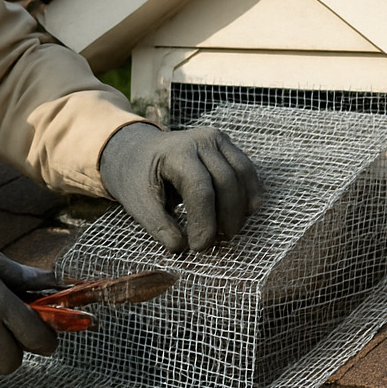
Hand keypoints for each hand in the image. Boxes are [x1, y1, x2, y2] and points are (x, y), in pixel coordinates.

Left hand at [99, 122, 261, 252]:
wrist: (138, 150)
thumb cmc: (137, 179)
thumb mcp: (138, 204)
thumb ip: (159, 227)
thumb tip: (182, 248)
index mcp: (175, 152)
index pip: (200, 189)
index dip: (205, 223)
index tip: (199, 247)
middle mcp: (199, 139)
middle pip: (226, 181)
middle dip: (226, 217)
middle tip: (218, 242)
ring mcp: (216, 139)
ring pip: (241, 175)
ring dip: (240, 208)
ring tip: (228, 232)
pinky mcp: (226, 145)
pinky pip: (246, 170)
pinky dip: (249, 193)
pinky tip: (244, 214)